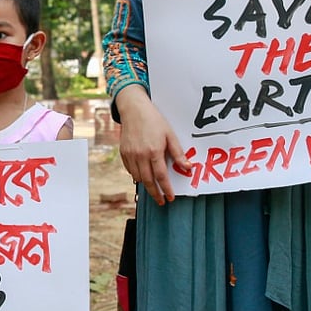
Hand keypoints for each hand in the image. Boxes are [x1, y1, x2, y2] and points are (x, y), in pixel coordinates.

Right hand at [115, 85, 190, 205]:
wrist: (134, 110)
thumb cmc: (154, 120)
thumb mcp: (170, 135)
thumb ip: (178, 153)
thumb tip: (187, 168)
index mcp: (154, 151)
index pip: (161, 176)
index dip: (166, 189)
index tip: (170, 198)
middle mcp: (140, 155)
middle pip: (148, 181)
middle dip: (155, 193)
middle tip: (161, 201)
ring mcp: (130, 154)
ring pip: (137, 177)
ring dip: (146, 184)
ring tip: (153, 187)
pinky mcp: (123, 153)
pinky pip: (129, 170)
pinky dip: (136, 175)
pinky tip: (142, 175)